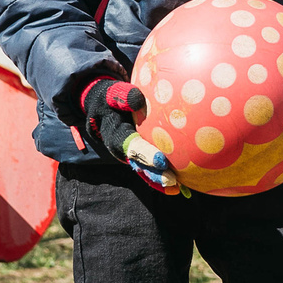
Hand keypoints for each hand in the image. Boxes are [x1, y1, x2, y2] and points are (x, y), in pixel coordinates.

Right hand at [77, 75, 180, 193]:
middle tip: (172, 180)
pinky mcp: (138, 156)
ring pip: (144, 170)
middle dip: (155, 173)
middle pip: (139, 163)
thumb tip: (137, 99)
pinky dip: (160, 179)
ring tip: (178, 188)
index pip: (132, 146)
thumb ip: (122, 96)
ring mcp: (130, 155)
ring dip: (159, 180)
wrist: (104, 108)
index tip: (162, 160)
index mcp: (115, 134)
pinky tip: (179, 188)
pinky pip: (149, 170)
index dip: (146, 154)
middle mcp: (122, 149)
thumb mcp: (113, 93)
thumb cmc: (112, 98)